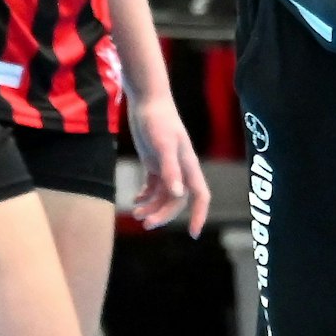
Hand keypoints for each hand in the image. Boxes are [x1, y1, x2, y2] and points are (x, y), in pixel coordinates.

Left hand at [129, 95, 210, 236]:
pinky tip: (135, 200)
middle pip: (177, 201)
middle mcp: (181, 168)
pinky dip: (145, 196)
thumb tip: (178, 194)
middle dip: (163, 215)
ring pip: (163, 195)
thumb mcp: (163, 146)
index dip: (199, 215)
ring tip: (134, 212)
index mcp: (188, 165)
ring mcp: (167, 165)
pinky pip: (153, 186)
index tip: (193, 234)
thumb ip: (170, 169)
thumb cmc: (158, 121)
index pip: (200, 196)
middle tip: (144, 223)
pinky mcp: (154, 161)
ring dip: (151, 206)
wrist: (148, 101)